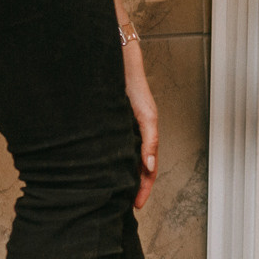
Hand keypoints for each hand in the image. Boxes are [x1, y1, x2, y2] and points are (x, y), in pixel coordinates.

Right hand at [122, 39, 158, 210]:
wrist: (116, 53)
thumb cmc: (110, 79)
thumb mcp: (108, 111)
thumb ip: (112, 131)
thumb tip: (120, 153)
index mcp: (131, 129)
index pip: (136, 160)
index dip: (135, 182)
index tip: (130, 201)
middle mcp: (142, 126)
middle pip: (146, 162)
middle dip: (142, 185)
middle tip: (135, 205)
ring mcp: (146, 118)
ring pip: (150, 152)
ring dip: (146, 174)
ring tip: (139, 195)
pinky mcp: (147, 109)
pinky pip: (150, 133)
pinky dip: (148, 150)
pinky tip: (147, 165)